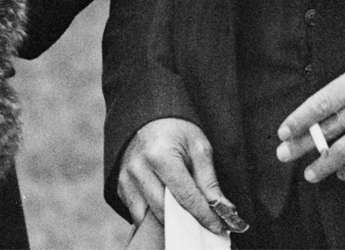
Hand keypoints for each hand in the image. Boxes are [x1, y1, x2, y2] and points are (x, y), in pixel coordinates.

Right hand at [117, 118, 246, 235]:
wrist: (148, 118)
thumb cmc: (176, 130)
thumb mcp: (198, 147)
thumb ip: (209, 180)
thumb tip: (223, 209)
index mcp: (160, 156)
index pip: (185, 197)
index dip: (203, 215)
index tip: (218, 226)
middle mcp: (138, 169)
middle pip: (165, 212)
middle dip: (186, 222)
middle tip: (204, 225)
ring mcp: (126, 180)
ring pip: (148, 218)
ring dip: (169, 223)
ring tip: (186, 219)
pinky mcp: (121, 188)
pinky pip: (138, 214)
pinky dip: (154, 218)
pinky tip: (169, 212)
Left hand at [275, 61, 344, 185]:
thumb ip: (344, 94)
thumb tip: (312, 122)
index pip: (323, 101)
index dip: (300, 119)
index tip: (284, 132)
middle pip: (330, 127)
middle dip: (303, 143)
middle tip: (284, 155)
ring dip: (324, 164)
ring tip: (310, 174)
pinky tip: (343, 175)